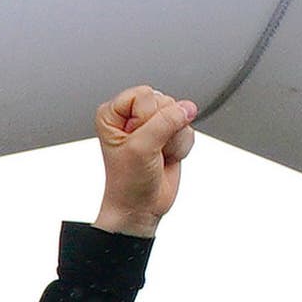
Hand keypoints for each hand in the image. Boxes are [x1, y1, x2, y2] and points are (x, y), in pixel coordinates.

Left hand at [89, 84, 202, 235]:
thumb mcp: (141, 148)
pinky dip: (181, 147)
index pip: (144, 94)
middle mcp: (132, 115)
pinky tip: (166, 158)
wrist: (140, 208)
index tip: (137, 140)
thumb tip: (187, 108)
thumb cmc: (128, 181)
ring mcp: (153, 124)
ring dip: (172, 140)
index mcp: (114, 113)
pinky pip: (188, 129)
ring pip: (179, 115)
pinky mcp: (170, 134)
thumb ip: (165, 122)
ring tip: (157, 156)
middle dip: (162, 130)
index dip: (146, 117)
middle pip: (164, 102)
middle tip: (149, 151)